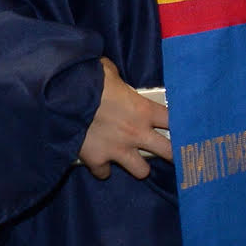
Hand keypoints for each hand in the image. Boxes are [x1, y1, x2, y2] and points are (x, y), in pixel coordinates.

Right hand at [76, 57, 171, 178]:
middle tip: (170, 153)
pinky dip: (102, 168)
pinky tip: (100, 160)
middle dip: (172, 154)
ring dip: (138, 165)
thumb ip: (118, 79)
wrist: (65, 98)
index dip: (180, 125)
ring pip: (142, 171)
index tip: (181, 129)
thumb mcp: (110, 72)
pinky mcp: (98, 160)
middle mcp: (137, 133)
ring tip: (132, 159)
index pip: (175, 121)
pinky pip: (104, 173)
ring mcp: (118, 150)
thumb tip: (112, 76)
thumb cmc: (90, 80)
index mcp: (144, 109)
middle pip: (169, 152)